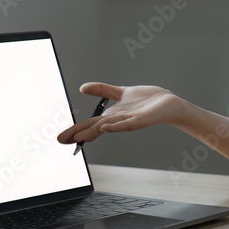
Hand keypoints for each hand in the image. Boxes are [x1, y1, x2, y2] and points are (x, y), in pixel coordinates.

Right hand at [57, 82, 186, 145]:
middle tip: (62, 140)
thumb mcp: (121, 91)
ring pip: (108, 126)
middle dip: (78, 133)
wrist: (167, 103)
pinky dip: (116, 126)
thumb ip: (102, 90)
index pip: (90, 123)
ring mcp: (129, 121)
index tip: (61, 138)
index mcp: (112, 114)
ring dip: (93, 131)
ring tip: (79, 136)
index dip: (75, 129)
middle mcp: (118, 120)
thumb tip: (82, 87)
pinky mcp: (141, 120)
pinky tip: (106, 127)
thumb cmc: (146, 100)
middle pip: (94, 127)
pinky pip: (127, 124)